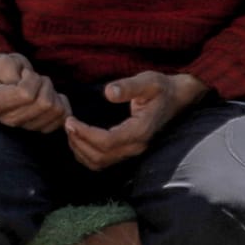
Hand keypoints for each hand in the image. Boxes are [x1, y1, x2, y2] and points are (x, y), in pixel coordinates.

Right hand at [0, 52, 70, 132]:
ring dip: (52, 92)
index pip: (26, 95)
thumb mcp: (2, 62)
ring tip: (40, 87)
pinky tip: (51, 96)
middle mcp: (10, 120)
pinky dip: (62, 103)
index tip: (24, 74)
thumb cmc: (5, 69)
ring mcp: (27, 126)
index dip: (31, 79)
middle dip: (44, 84)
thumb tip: (24, 90)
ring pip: (56, 109)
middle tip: (35, 79)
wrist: (8, 78)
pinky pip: (63, 117)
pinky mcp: (42, 127)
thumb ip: (8, 71)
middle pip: (44, 103)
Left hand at [65, 71, 205, 170]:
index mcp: (140, 131)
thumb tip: (108, 92)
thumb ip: (129, 86)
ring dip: (81, 151)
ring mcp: (133, 151)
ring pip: (100, 162)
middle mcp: (136, 146)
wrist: (177, 98)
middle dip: (79, 142)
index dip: (85, 134)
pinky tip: (79, 139)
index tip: (71, 120)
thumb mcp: (148, 81)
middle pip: (100, 156)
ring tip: (70, 132)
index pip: (107, 141)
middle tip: (67, 124)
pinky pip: (103, 161)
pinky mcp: (128, 151)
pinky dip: (87, 155)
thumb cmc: (161, 88)